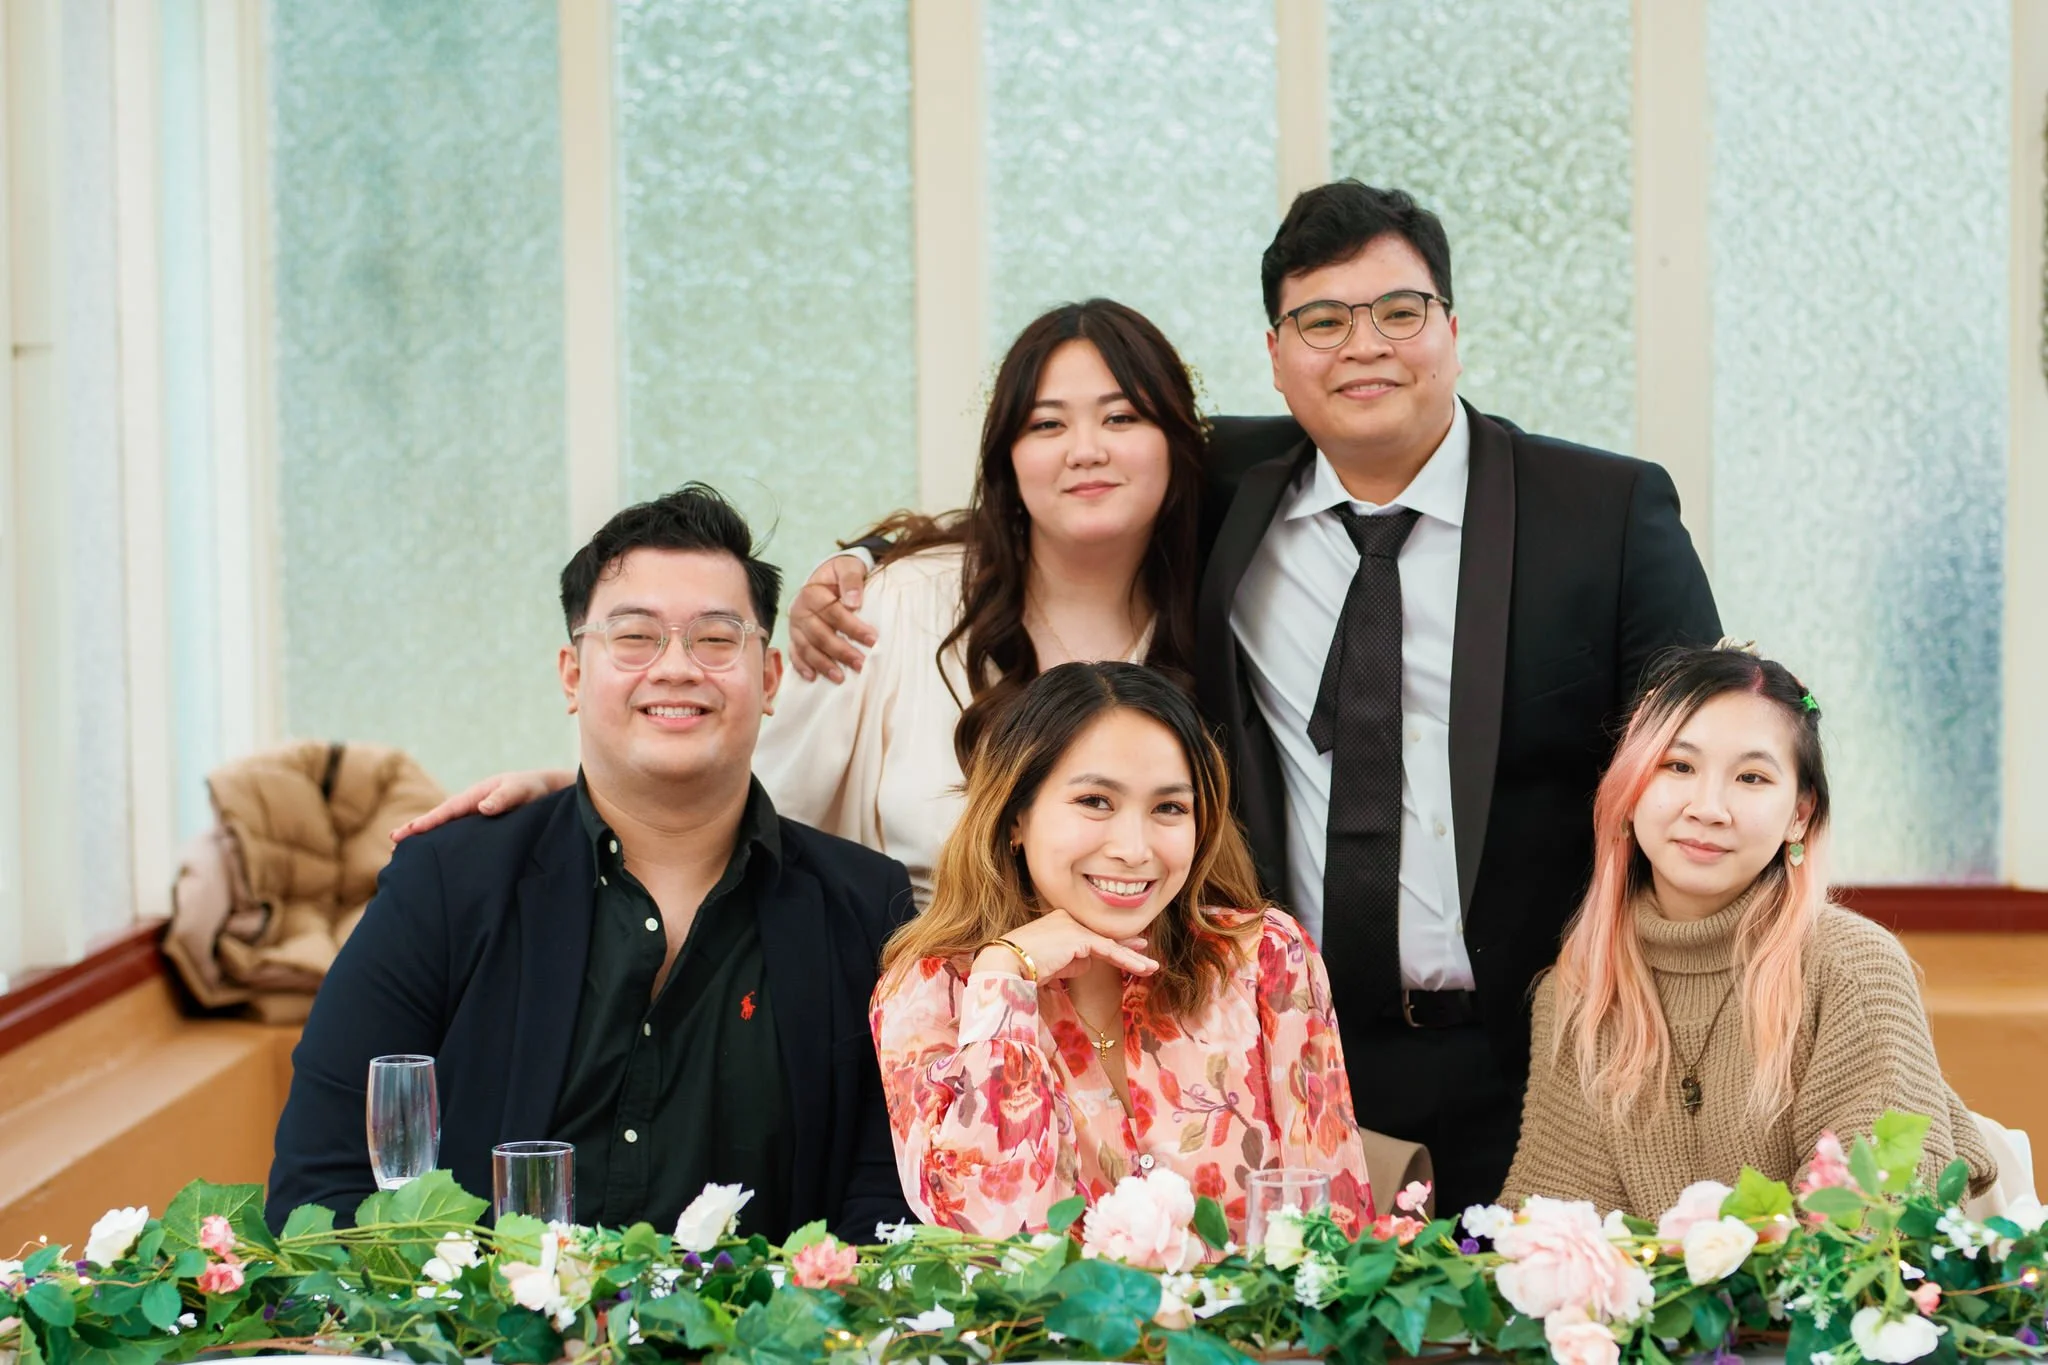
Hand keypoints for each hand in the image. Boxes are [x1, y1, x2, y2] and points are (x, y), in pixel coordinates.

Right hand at [390, 768, 572, 842]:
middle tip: (394, 841)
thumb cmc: (535, 789)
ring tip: (406, 849)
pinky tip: (439, 855)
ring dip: (429, 836)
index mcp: (478, 794)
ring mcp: (477, 816)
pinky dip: (447, 842)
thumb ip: (504, 798)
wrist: (552, 791)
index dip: (428, 821)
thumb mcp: (522, 791)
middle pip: (442, 818)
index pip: (448, 810)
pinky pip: (462, 834)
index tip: (409, 832)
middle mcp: (474, 805)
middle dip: (418, 828)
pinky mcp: (485, 827)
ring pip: (449, 827)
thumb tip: (482, 807)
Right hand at [788, 554, 877, 682]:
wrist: (826, 576)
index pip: (833, 613)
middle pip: (820, 634)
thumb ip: (851, 580)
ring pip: (806, 648)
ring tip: (840, 678)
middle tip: (861, 664)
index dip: (853, 628)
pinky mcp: (794, 637)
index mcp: (812, 593)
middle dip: (841, 651)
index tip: (873, 640)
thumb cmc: (841, 573)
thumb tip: (854, 602)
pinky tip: (812, 678)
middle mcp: (800, 611)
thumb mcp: (848, 567)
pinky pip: (794, 653)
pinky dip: (801, 666)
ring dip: (823, 664)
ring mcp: (795, 626)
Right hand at [970, 909, 1156, 982]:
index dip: (1112, 943)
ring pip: (1108, 944)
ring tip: (1151, 967)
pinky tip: (1141, 967)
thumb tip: (1088, 962)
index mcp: (1059, 922)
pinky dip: (1126, 960)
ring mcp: (1073, 926)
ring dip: (1132, 958)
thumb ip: (1071, 961)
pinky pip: (1108, 950)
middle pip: (1102, 936)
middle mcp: (1067, 919)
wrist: (1007, 964)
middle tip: (1145, 948)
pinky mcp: (1078, 937)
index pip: (1090, 935)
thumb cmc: (1023, 968)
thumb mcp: (1053, 964)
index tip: (1131, 947)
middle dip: (1126, 945)